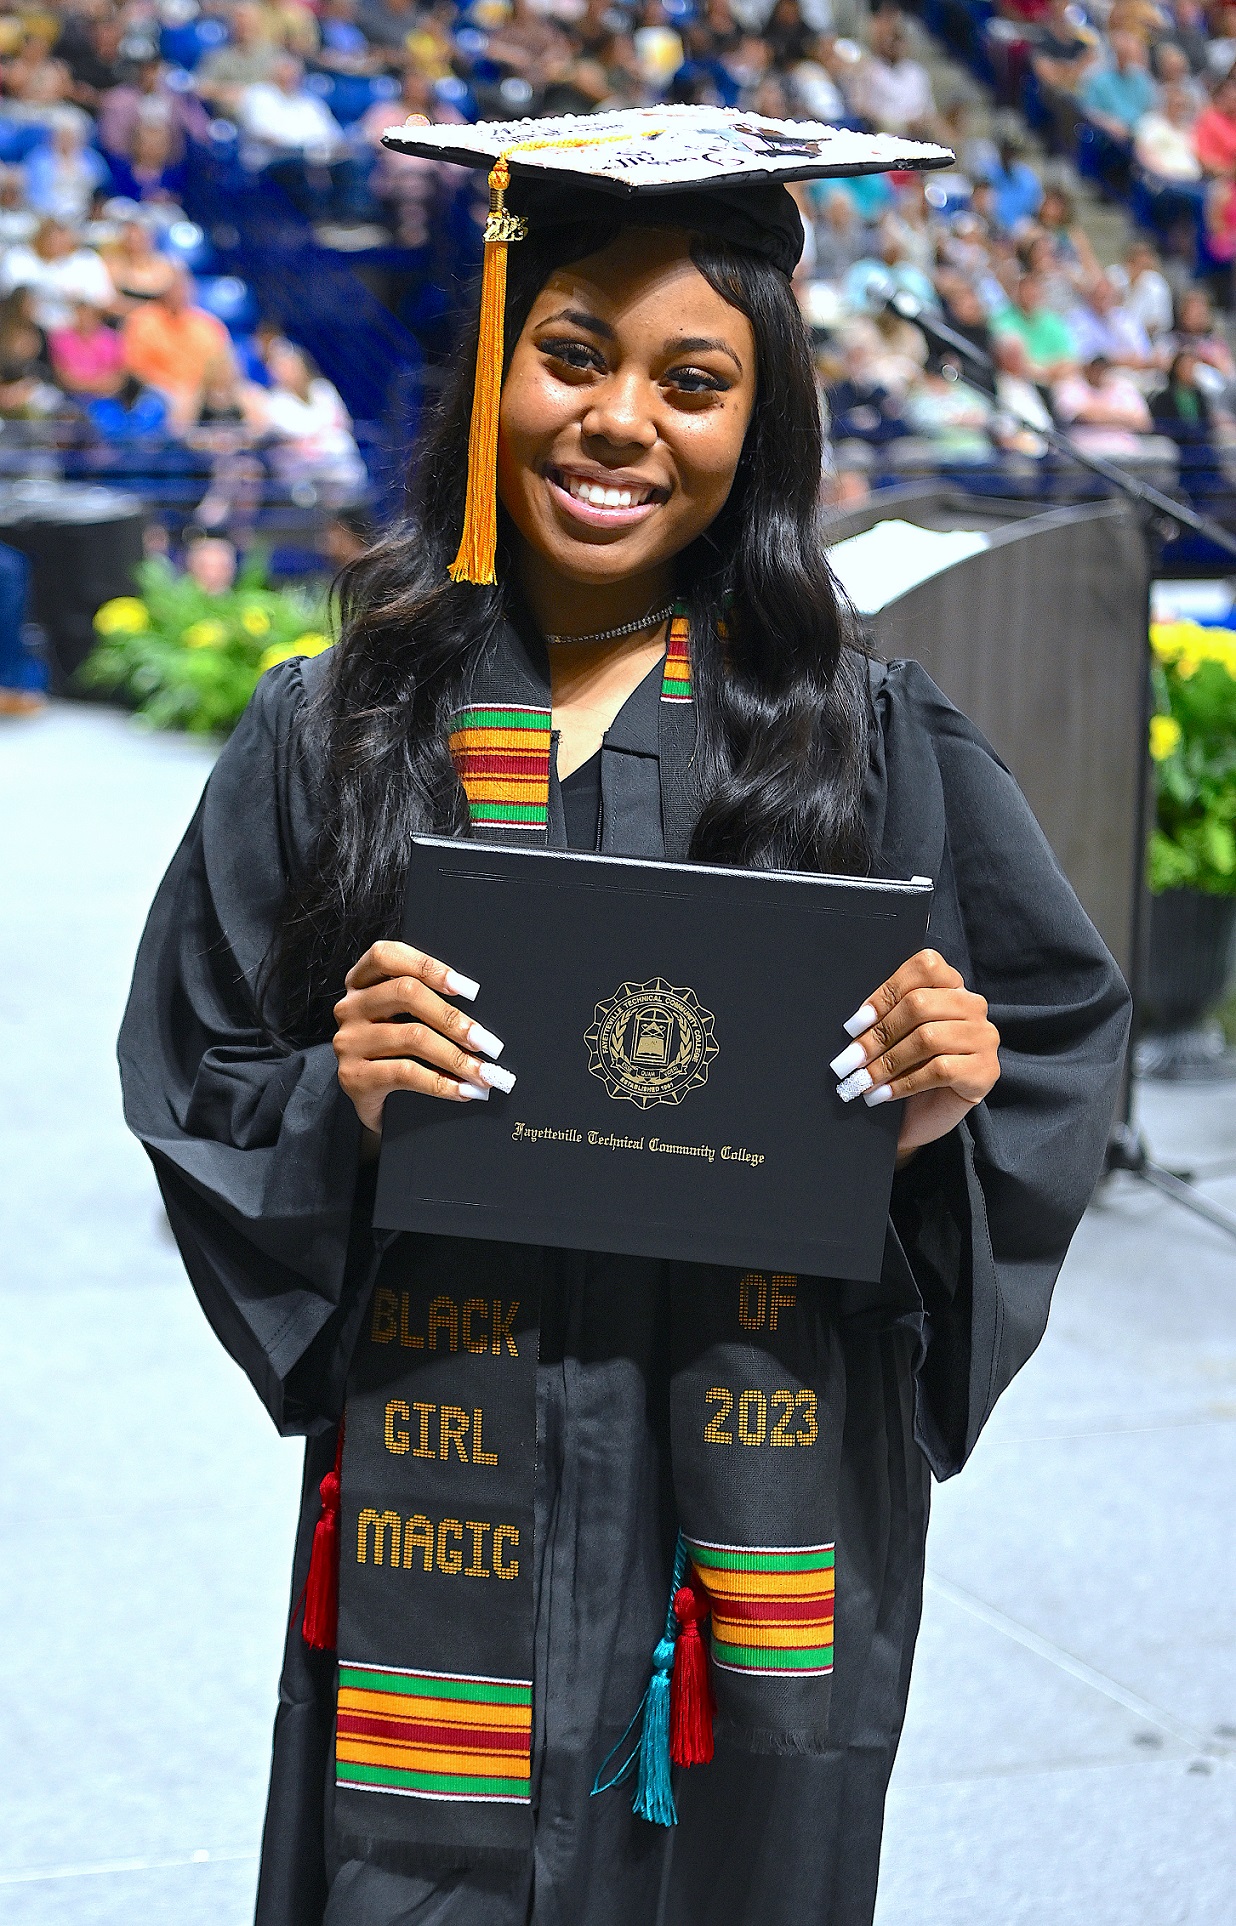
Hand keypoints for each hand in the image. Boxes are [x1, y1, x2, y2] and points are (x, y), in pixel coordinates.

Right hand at [333, 940, 515, 1135]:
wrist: (372, 1102)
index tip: (470, 989)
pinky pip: (405, 1073)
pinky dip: (441, 1083)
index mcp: (361, 982)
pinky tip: (463, 1091)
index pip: (386, 955)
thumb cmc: (395, 1053)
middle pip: (406, 993)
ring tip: (483, 1073)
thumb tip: (479, 1014)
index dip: (429, 966)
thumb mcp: (403, 1019)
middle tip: (487, 1042)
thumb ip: (426, 1001)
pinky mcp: (353, 1076)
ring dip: (456, 1057)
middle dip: (454, 1018)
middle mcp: (350, 1007)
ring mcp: (349, 1042)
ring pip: (412, 1036)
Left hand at [828, 949, 999, 1163]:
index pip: (924, 968)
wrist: (926, 1117)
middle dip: (878, 1034)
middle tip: (850, 1059)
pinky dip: (904, 1083)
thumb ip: (886, 1016)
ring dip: (887, 1062)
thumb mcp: (896, 1035)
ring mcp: (984, 1037)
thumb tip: (856, 1023)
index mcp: (952, 985)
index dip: (885, 994)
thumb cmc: (907, 1068)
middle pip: (920, 1004)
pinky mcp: (985, 1071)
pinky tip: (882, 1095)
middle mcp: (973, 1005)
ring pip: (928, 1038)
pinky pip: (939, 1070)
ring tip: (862, 1080)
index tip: (854, 1025)